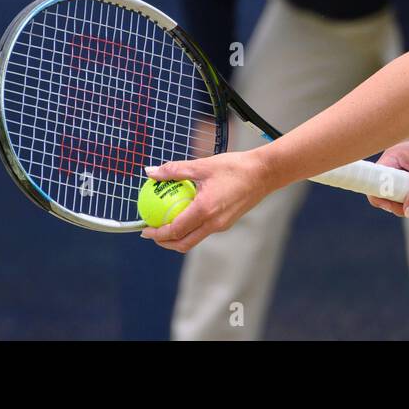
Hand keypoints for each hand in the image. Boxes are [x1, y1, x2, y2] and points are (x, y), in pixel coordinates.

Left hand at [139, 151, 270, 252]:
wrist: (264, 173)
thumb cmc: (234, 166)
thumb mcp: (202, 165)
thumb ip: (175, 170)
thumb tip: (150, 172)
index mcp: (205, 210)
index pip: (175, 230)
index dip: (157, 233)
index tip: (144, 229)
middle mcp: (213, 223)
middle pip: (183, 243)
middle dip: (165, 243)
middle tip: (152, 233)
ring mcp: (222, 225)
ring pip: (194, 239)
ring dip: (177, 238)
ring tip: (165, 226)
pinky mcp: (227, 222)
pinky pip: (204, 230)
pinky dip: (191, 228)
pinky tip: (186, 214)